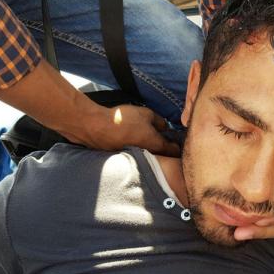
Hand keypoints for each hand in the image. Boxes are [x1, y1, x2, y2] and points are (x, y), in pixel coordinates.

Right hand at [65, 104, 179, 156]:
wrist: (95, 127)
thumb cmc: (122, 119)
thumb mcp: (146, 114)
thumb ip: (159, 121)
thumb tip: (164, 126)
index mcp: (156, 145)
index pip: (174, 151)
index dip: (179, 146)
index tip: (179, 142)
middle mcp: (148, 156)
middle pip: (162, 156)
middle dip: (166, 150)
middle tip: (166, 140)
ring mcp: (135, 159)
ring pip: (149, 156)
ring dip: (152, 150)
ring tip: (149, 140)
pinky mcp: (123, 158)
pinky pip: (137, 155)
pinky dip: (138, 150)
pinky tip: (133, 141)